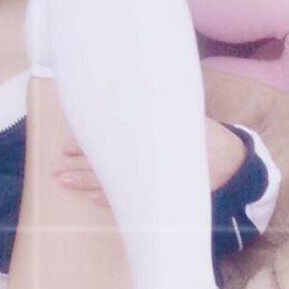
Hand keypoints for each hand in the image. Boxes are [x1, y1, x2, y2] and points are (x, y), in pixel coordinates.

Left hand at [55, 118, 246, 202]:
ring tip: (64, 182)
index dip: (86, 147)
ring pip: (110, 185)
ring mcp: (149, 183)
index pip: (109, 146)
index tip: (67, 146)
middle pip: (104, 167)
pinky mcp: (157, 198)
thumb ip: (155, 110)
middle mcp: (144, 164)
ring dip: (85, 184)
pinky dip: (110, 199)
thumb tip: (130, 87)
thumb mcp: (180, 116)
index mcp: (146, 143)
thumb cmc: (204, 137)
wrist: (231, 165)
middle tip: (56, 170)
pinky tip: (94, 198)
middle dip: (78, 168)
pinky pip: (128, 201)